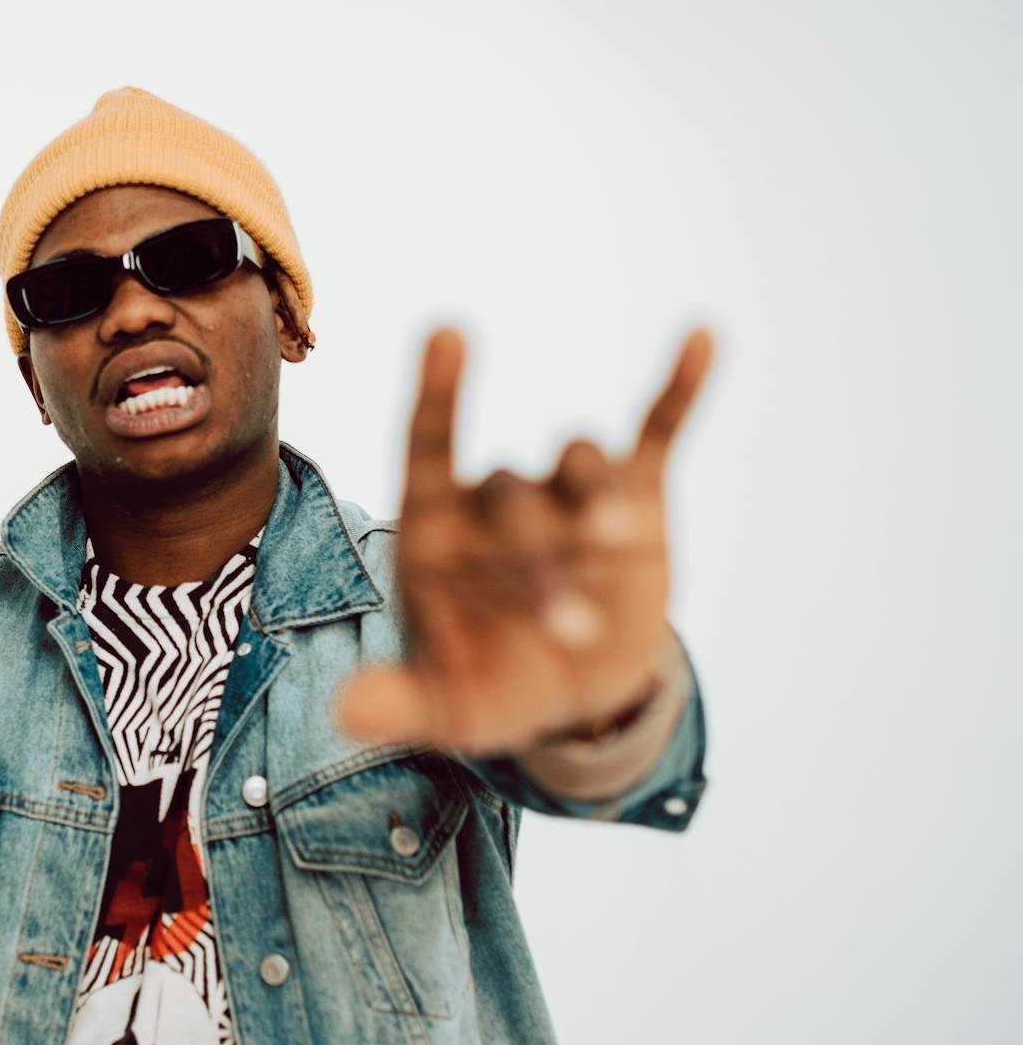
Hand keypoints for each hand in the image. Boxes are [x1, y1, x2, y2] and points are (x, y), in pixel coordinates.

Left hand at [334, 327, 712, 755]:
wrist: (573, 697)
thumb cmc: (492, 688)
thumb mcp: (444, 709)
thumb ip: (397, 704)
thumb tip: (346, 712)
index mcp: (438, 529)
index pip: (426, 446)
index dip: (437, 392)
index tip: (446, 332)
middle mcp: (498, 498)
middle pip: (511, 489)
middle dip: (542, 555)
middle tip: (568, 629)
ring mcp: (566, 492)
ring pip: (578, 465)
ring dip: (600, 500)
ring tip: (616, 545)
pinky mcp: (634, 496)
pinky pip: (655, 433)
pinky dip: (678, 391)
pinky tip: (699, 336)